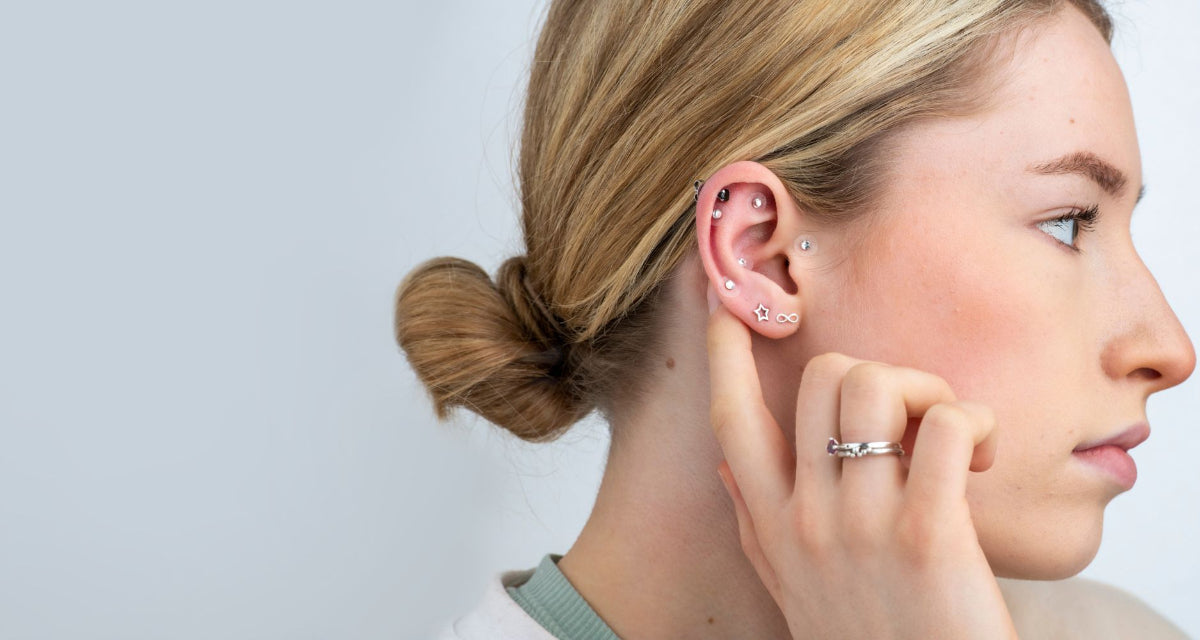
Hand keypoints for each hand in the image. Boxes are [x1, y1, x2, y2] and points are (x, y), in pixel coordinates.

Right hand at [707, 302, 1015, 638]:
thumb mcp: (792, 589)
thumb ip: (756, 527)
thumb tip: (726, 469)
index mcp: (776, 527)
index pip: (732, 421)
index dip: (726, 355)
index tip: (729, 309)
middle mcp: (809, 518)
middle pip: (825, 380)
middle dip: (878, 374)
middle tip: (915, 416)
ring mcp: (864, 524)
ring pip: (878, 386)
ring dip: (926, 390)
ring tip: (953, 436)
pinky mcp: (929, 534)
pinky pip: (945, 426)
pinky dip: (973, 421)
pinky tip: (983, 455)